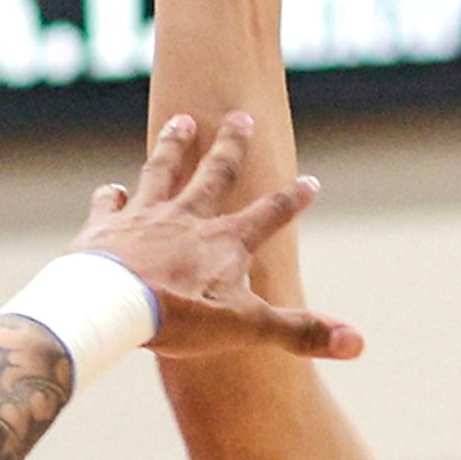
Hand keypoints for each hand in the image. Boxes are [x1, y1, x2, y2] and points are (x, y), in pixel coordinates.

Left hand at [75, 113, 362, 360]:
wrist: (110, 306)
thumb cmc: (179, 316)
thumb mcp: (247, 327)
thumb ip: (299, 331)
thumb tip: (356, 343)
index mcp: (225, 240)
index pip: (270, 214)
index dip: (293, 199)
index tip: (311, 181)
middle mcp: (186, 217)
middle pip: (214, 173)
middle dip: (231, 146)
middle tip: (240, 116)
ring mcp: (143, 218)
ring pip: (162, 171)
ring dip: (174, 147)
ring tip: (180, 122)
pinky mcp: (103, 229)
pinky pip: (108, 205)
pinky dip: (111, 196)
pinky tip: (111, 189)